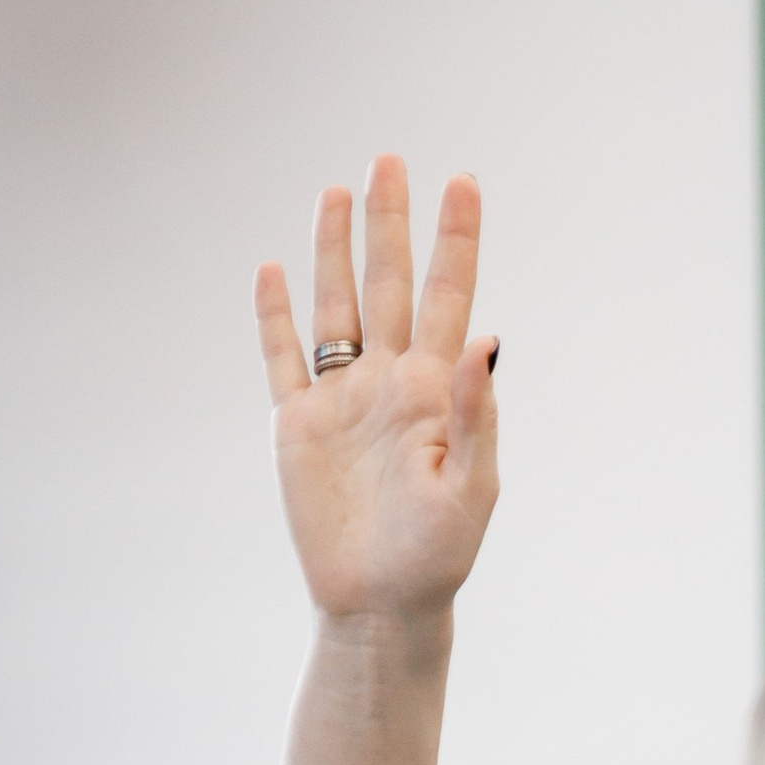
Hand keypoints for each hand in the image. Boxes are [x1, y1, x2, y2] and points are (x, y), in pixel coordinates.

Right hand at [255, 159, 498, 631]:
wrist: (380, 605)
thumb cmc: (437, 556)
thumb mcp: (471, 489)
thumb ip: (478, 414)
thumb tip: (490, 339)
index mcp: (437, 392)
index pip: (452, 297)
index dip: (457, 240)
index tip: (463, 182)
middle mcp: (389, 383)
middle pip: (390, 284)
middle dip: (390, 223)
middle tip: (390, 160)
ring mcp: (342, 400)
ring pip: (337, 307)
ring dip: (335, 250)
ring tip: (337, 191)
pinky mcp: (298, 425)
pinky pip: (283, 357)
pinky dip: (275, 314)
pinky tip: (274, 268)